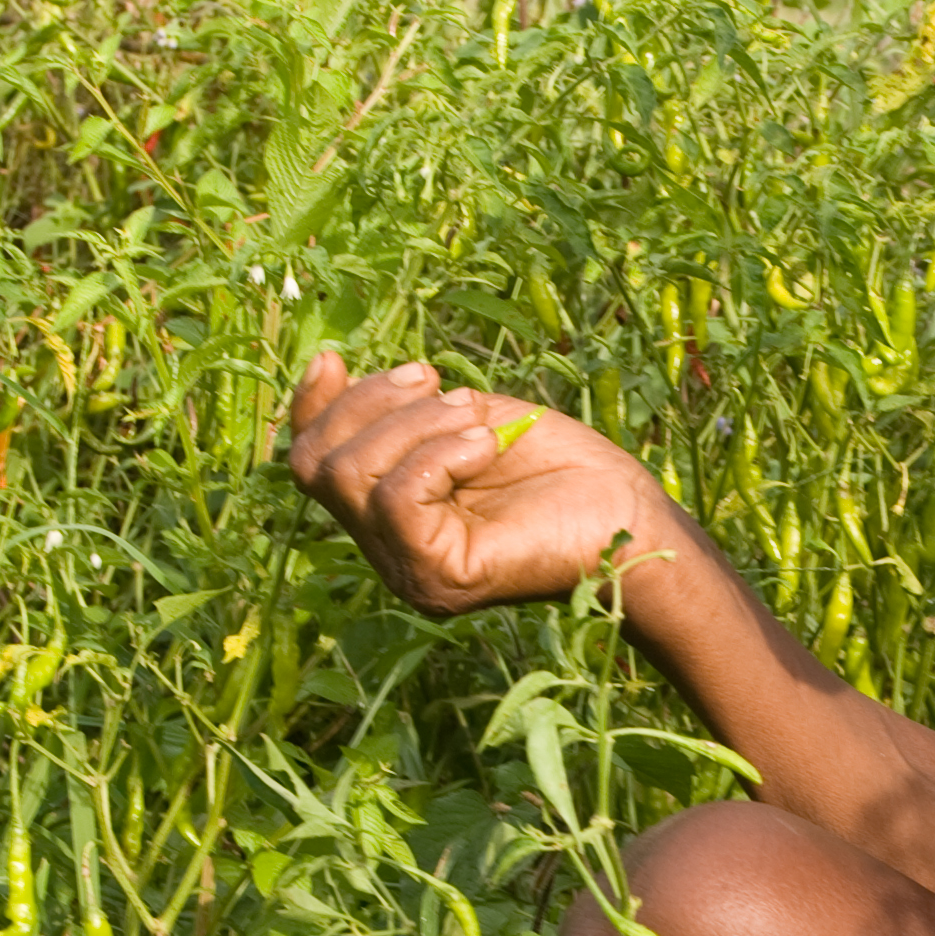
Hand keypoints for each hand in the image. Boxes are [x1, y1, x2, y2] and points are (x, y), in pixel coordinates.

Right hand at [289, 350, 670, 615]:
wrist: (627, 514)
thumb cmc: (556, 466)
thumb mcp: (460, 417)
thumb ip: (395, 409)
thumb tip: (323, 365)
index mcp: (386, 514)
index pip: (306, 461)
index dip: (311, 405)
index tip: (337, 355)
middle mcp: (387, 552)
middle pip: (316, 466)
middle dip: (372, 407)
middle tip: (442, 386)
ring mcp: (408, 572)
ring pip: (352, 477)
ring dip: (416, 427)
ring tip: (479, 421)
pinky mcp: (437, 580)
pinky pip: (397, 499)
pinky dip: (440, 455)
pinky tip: (488, 446)